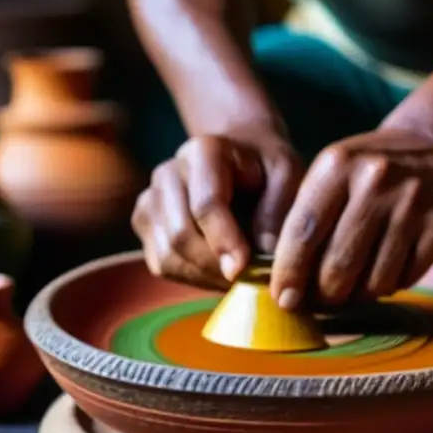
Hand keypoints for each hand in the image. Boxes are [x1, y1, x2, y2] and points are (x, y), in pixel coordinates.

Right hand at [132, 132, 302, 289]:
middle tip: (249, 280)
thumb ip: (278, 208)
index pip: (206, 204)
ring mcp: (151, 198)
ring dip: (205, 276)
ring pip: (167, 255)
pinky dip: (192, 277)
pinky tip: (219, 272)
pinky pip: (161, 264)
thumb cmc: (267, 170)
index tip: (243, 268)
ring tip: (238, 277)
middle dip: (215, 266)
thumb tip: (264, 251)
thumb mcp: (287, 176)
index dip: (224, 241)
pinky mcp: (145, 223)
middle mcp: (168, 172)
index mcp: (203, 152)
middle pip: (181, 234)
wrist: (240, 164)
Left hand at [270, 129, 432, 308]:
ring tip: (355, 285)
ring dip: (359, 295)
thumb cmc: (372, 168)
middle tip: (322, 297)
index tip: (284, 298)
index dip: (289, 273)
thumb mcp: (335, 172)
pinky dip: (389, 286)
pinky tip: (385, 270)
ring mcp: (410, 207)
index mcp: (338, 165)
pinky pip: (404, 280)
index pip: (304, 232)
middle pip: (337, 267)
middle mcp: (375, 183)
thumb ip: (309, 217)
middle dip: (324, 294)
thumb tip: (288, 281)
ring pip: (373, 282)